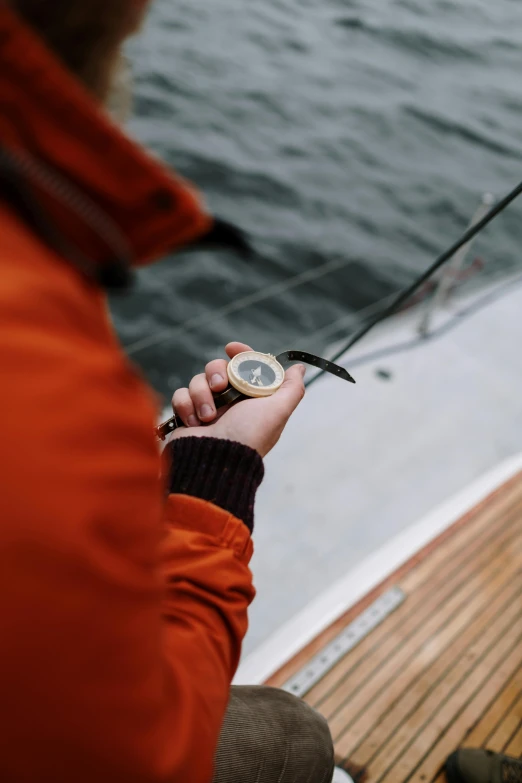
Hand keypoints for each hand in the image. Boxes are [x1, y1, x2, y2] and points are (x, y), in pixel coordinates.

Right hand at [170, 342, 305, 457]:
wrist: (215, 461)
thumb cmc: (249, 437)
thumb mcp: (277, 411)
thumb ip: (291, 388)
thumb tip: (299, 368)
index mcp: (250, 398)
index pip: (244, 366)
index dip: (239, 353)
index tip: (231, 348)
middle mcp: (229, 402)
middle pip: (218, 368)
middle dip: (217, 373)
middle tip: (221, 387)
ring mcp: (206, 408)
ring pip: (197, 380)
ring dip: (202, 394)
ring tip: (209, 416)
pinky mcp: (187, 414)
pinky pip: (181, 394)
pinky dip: (186, 405)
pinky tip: (195, 421)